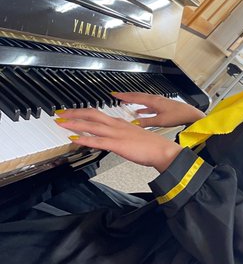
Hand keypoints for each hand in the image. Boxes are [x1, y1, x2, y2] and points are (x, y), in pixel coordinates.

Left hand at [57, 108, 182, 172]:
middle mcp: (116, 125)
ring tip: (62, 123)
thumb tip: (108, 139)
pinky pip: (98, 141)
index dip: (81, 113)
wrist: (162, 150)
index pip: (97, 114)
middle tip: (60, 114)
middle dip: (74, 114)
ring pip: (92, 125)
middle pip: (91, 115)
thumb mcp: (132, 137)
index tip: (70, 113)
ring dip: (75, 124)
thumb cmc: (150, 145)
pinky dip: (86, 139)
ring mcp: (117, 134)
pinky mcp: (118, 144)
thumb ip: (119, 136)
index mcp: (119, 123)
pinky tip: (76, 139)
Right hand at [112, 92, 204, 127]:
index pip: (135, 97)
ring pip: (143, 100)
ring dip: (134, 101)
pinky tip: (140, 111)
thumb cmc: (178, 115)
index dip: (124, 96)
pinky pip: (149, 106)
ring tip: (127, 103)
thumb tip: (134, 123)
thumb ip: (146, 122)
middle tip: (118, 96)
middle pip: (138, 96)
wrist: (190, 115)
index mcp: (153, 101)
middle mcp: (156, 99)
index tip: (115, 95)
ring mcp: (159, 102)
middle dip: (127, 96)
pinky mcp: (162, 107)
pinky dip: (142, 107)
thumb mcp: (160, 121)